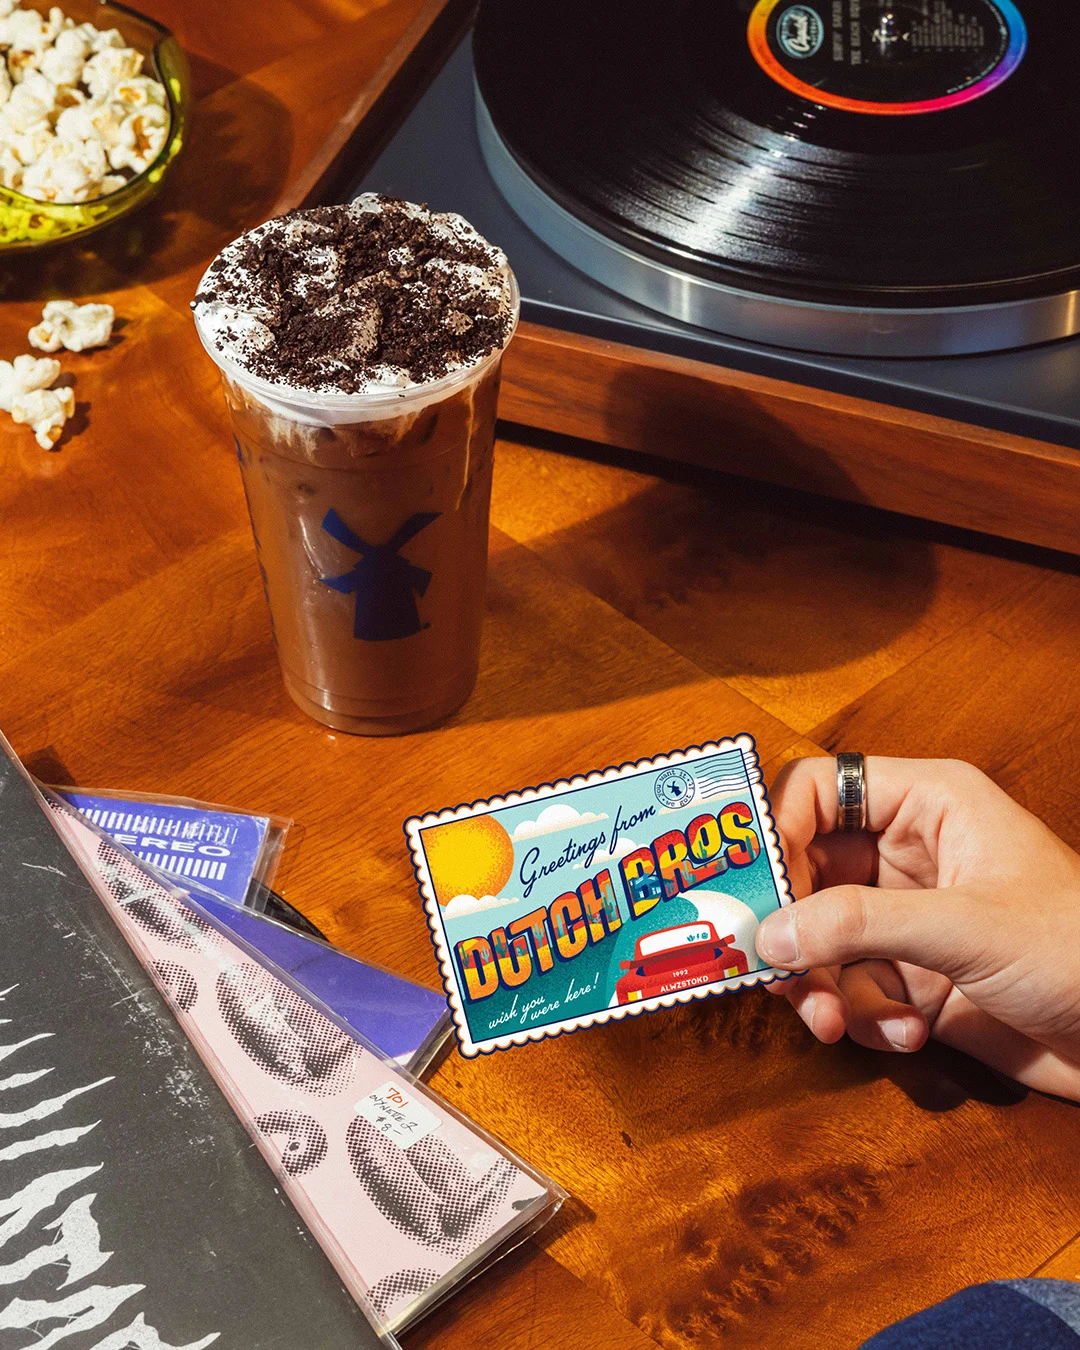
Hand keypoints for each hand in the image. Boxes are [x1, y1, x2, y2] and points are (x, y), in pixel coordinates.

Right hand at [755, 756, 1079, 1099]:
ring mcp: (906, 917)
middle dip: (791, 929)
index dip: (776, 830)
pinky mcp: (910, 977)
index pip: (817, 789)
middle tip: (776, 973)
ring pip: (817, 938)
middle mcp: (906, 853)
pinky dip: (864, 1017)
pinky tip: (908, 1032)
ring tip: (840, 1022)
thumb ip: (861, 924)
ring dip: (821, 986)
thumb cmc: (1078, 948)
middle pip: (805, 872)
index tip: (753, 888)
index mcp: (926, 804)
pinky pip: (848, 988)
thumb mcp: (966, 926)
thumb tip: (768, 933)